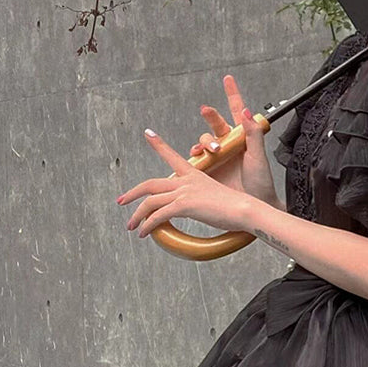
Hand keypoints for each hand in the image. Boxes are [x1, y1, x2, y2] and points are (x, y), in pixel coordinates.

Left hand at [117, 128, 254, 237]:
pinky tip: (144, 233)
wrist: (245, 209)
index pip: (172, 156)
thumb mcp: (218, 198)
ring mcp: (185, 192)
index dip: (159, 144)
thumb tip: (200, 209)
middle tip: (121, 200)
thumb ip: (204, 200)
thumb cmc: (238, 207)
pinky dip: (148, 225)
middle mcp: (186, 181)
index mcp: (194, 175)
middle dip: (132, 193)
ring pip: (150, 202)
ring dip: (137, 216)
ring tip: (131, 226)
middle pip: (150, 184)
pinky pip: (159, 215)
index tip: (148, 133)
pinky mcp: (185, 205)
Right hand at [190, 74, 279, 205]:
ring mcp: (217, 157)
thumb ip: (253, 134)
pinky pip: (196, 159)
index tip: (228, 79)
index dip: (232, 95)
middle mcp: (228, 145)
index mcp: (242, 139)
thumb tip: (247, 111)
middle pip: (215, 125)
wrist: (253, 205)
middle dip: (210, 116)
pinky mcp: (207, 170)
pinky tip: (195, 157)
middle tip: (206, 111)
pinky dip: (193, 156)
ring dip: (204, 142)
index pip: (237, 112)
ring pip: (203, 141)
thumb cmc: (261, 184)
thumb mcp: (259, 157)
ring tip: (212, 151)